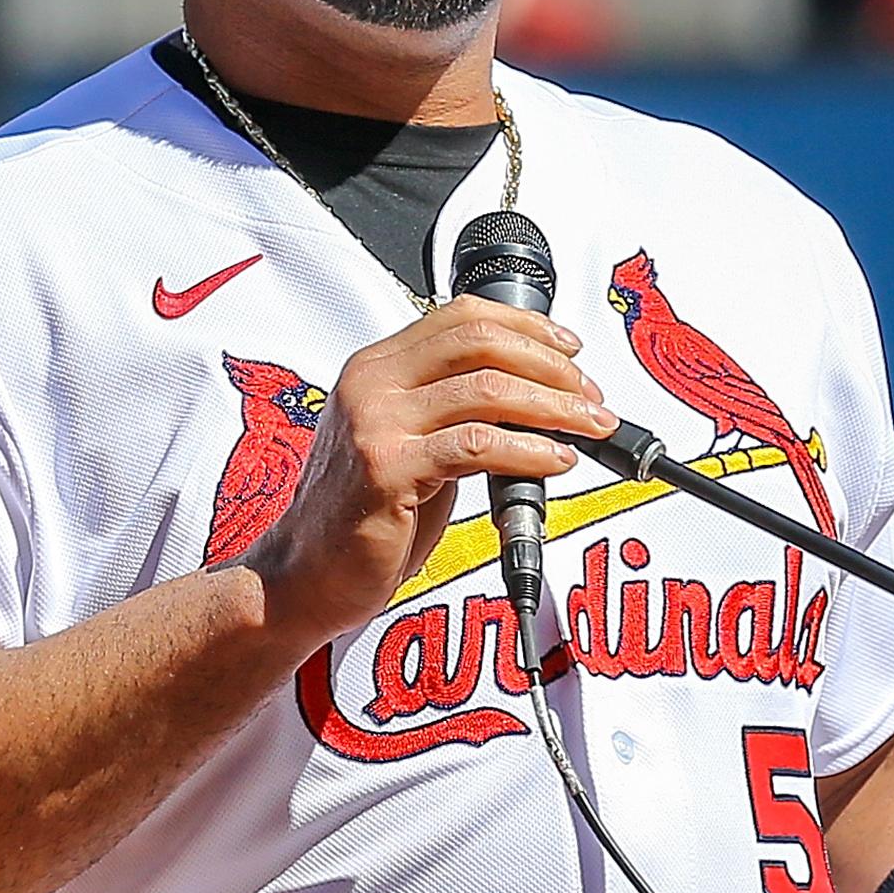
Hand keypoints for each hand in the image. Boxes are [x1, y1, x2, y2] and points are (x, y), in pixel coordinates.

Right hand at [244, 297, 619, 644]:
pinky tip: (555, 461)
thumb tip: (531, 396)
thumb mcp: (405, 442)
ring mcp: (375, 423)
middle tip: (589, 395)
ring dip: (554, 408)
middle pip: (480, 343)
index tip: (569, 349)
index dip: (526, 327)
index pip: (460, 316)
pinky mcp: (388, 469)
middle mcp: (371, 384)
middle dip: (550, 366)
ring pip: (487, 390)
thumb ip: (451, 410)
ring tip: (588, 426)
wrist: (304, 576)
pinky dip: (530, 450)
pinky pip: (478, 446)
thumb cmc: (359, 517)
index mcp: (375, 368)